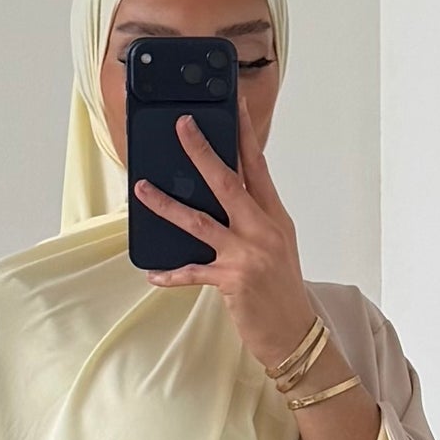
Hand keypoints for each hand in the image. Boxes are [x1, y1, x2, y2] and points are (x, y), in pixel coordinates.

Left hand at [132, 98, 319, 373]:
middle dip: (202, 152)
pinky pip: (193, 272)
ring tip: (142, 189)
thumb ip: (253, 219)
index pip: (257, 166)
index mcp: (275, 216)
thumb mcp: (277, 246)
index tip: (233, 105)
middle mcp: (262, 229)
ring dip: (168, 204)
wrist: (297, 334)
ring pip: (201, 220)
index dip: (245, 134)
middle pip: (228, 181)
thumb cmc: (283, 290)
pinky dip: (172, 273)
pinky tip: (152, 274)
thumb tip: (221, 196)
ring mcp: (248, 254)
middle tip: (181, 126)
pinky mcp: (232, 280)